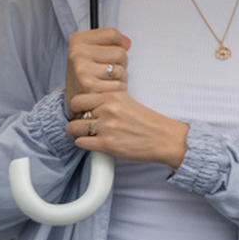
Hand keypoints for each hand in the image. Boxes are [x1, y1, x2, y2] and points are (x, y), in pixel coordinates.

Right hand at [66, 27, 129, 105]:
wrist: (74, 100)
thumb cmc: (86, 74)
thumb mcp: (93, 52)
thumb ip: (111, 43)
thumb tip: (127, 43)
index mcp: (78, 39)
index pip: (113, 34)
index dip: (117, 46)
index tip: (106, 55)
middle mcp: (78, 52)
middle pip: (121, 52)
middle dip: (120, 64)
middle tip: (107, 72)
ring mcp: (83, 68)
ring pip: (121, 69)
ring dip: (120, 78)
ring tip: (107, 81)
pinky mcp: (89, 85)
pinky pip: (119, 84)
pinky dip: (117, 90)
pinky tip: (106, 91)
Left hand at [67, 90, 187, 169]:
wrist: (163, 138)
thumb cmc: (148, 122)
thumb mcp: (127, 102)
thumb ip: (108, 101)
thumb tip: (88, 107)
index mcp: (113, 95)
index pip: (80, 97)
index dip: (77, 106)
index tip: (81, 112)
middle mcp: (108, 109)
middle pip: (74, 111)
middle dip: (75, 118)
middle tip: (80, 123)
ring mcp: (106, 126)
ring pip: (74, 128)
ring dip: (76, 133)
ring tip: (84, 135)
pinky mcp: (107, 144)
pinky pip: (81, 143)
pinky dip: (83, 144)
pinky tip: (91, 143)